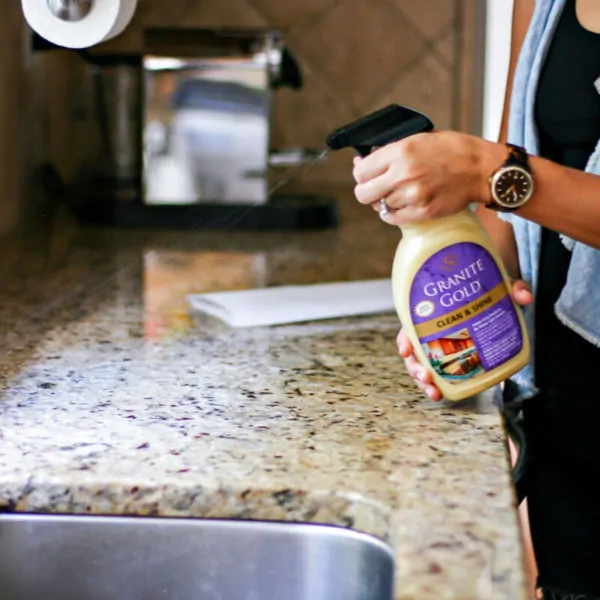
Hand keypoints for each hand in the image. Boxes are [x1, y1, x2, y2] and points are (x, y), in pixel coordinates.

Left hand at [353, 131, 504, 224]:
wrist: (480, 169)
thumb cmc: (451, 150)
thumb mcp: (419, 138)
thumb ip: (391, 150)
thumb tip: (363, 160)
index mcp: (400, 152)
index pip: (360, 172)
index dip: (361, 174)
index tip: (365, 174)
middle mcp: (403, 175)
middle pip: (362, 194)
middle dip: (366, 191)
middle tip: (375, 187)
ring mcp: (412, 196)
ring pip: (379, 207)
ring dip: (384, 201)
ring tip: (398, 192)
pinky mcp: (422, 212)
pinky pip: (393, 219)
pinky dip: (394, 213)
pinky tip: (402, 204)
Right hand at [397, 278, 533, 400]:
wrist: (491, 289)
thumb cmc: (486, 286)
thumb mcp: (499, 283)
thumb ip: (513, 286)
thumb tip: (525, 297)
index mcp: (432, 311)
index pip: (411, 325)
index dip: (406, 339)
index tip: (406, 351)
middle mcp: (432, 329)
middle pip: (414, 351)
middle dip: (415, 368)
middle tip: (426, 377)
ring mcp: (441, 344)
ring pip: (423, 365)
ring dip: (424, 381)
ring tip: (434, 394)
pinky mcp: (454, 355)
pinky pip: (440, 371)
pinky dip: (438, 384)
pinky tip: (441, 394)